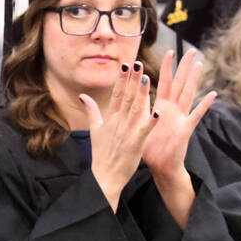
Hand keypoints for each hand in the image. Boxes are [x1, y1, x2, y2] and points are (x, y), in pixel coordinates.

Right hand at [86, 62, 155, 211]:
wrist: (104, 177)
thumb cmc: (101, 154)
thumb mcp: (94, 130)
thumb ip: (91, 111)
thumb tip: (82, 95)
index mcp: (110, 118)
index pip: (116, 94)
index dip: (122, 79)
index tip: (126, 65)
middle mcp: (118, 123)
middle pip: (126, 97)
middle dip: (132, 80)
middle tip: (137, 63)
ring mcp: (126, 133)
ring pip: (135, 109)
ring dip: (141, 93)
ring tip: (146, 77)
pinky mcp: (135, 144)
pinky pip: (144, 130)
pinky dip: (151, 121)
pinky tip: (159, 111)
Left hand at [141, 49, 217, 183]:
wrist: (161, 167)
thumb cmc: (151, 148)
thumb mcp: (142, 123)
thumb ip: (141, 108)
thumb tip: (134, 95)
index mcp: (162, 107)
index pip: (165, 82)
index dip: (167, 68)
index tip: (169, 51)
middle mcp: (173, 110)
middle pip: (179, 84)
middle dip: (184, 67)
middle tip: (190, 50)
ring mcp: (181, 118)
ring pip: (188, 94)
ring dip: (193, 80)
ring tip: (199, 64)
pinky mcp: (185, 129)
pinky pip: (196, 115)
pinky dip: (204, 105)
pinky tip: (213, 94)